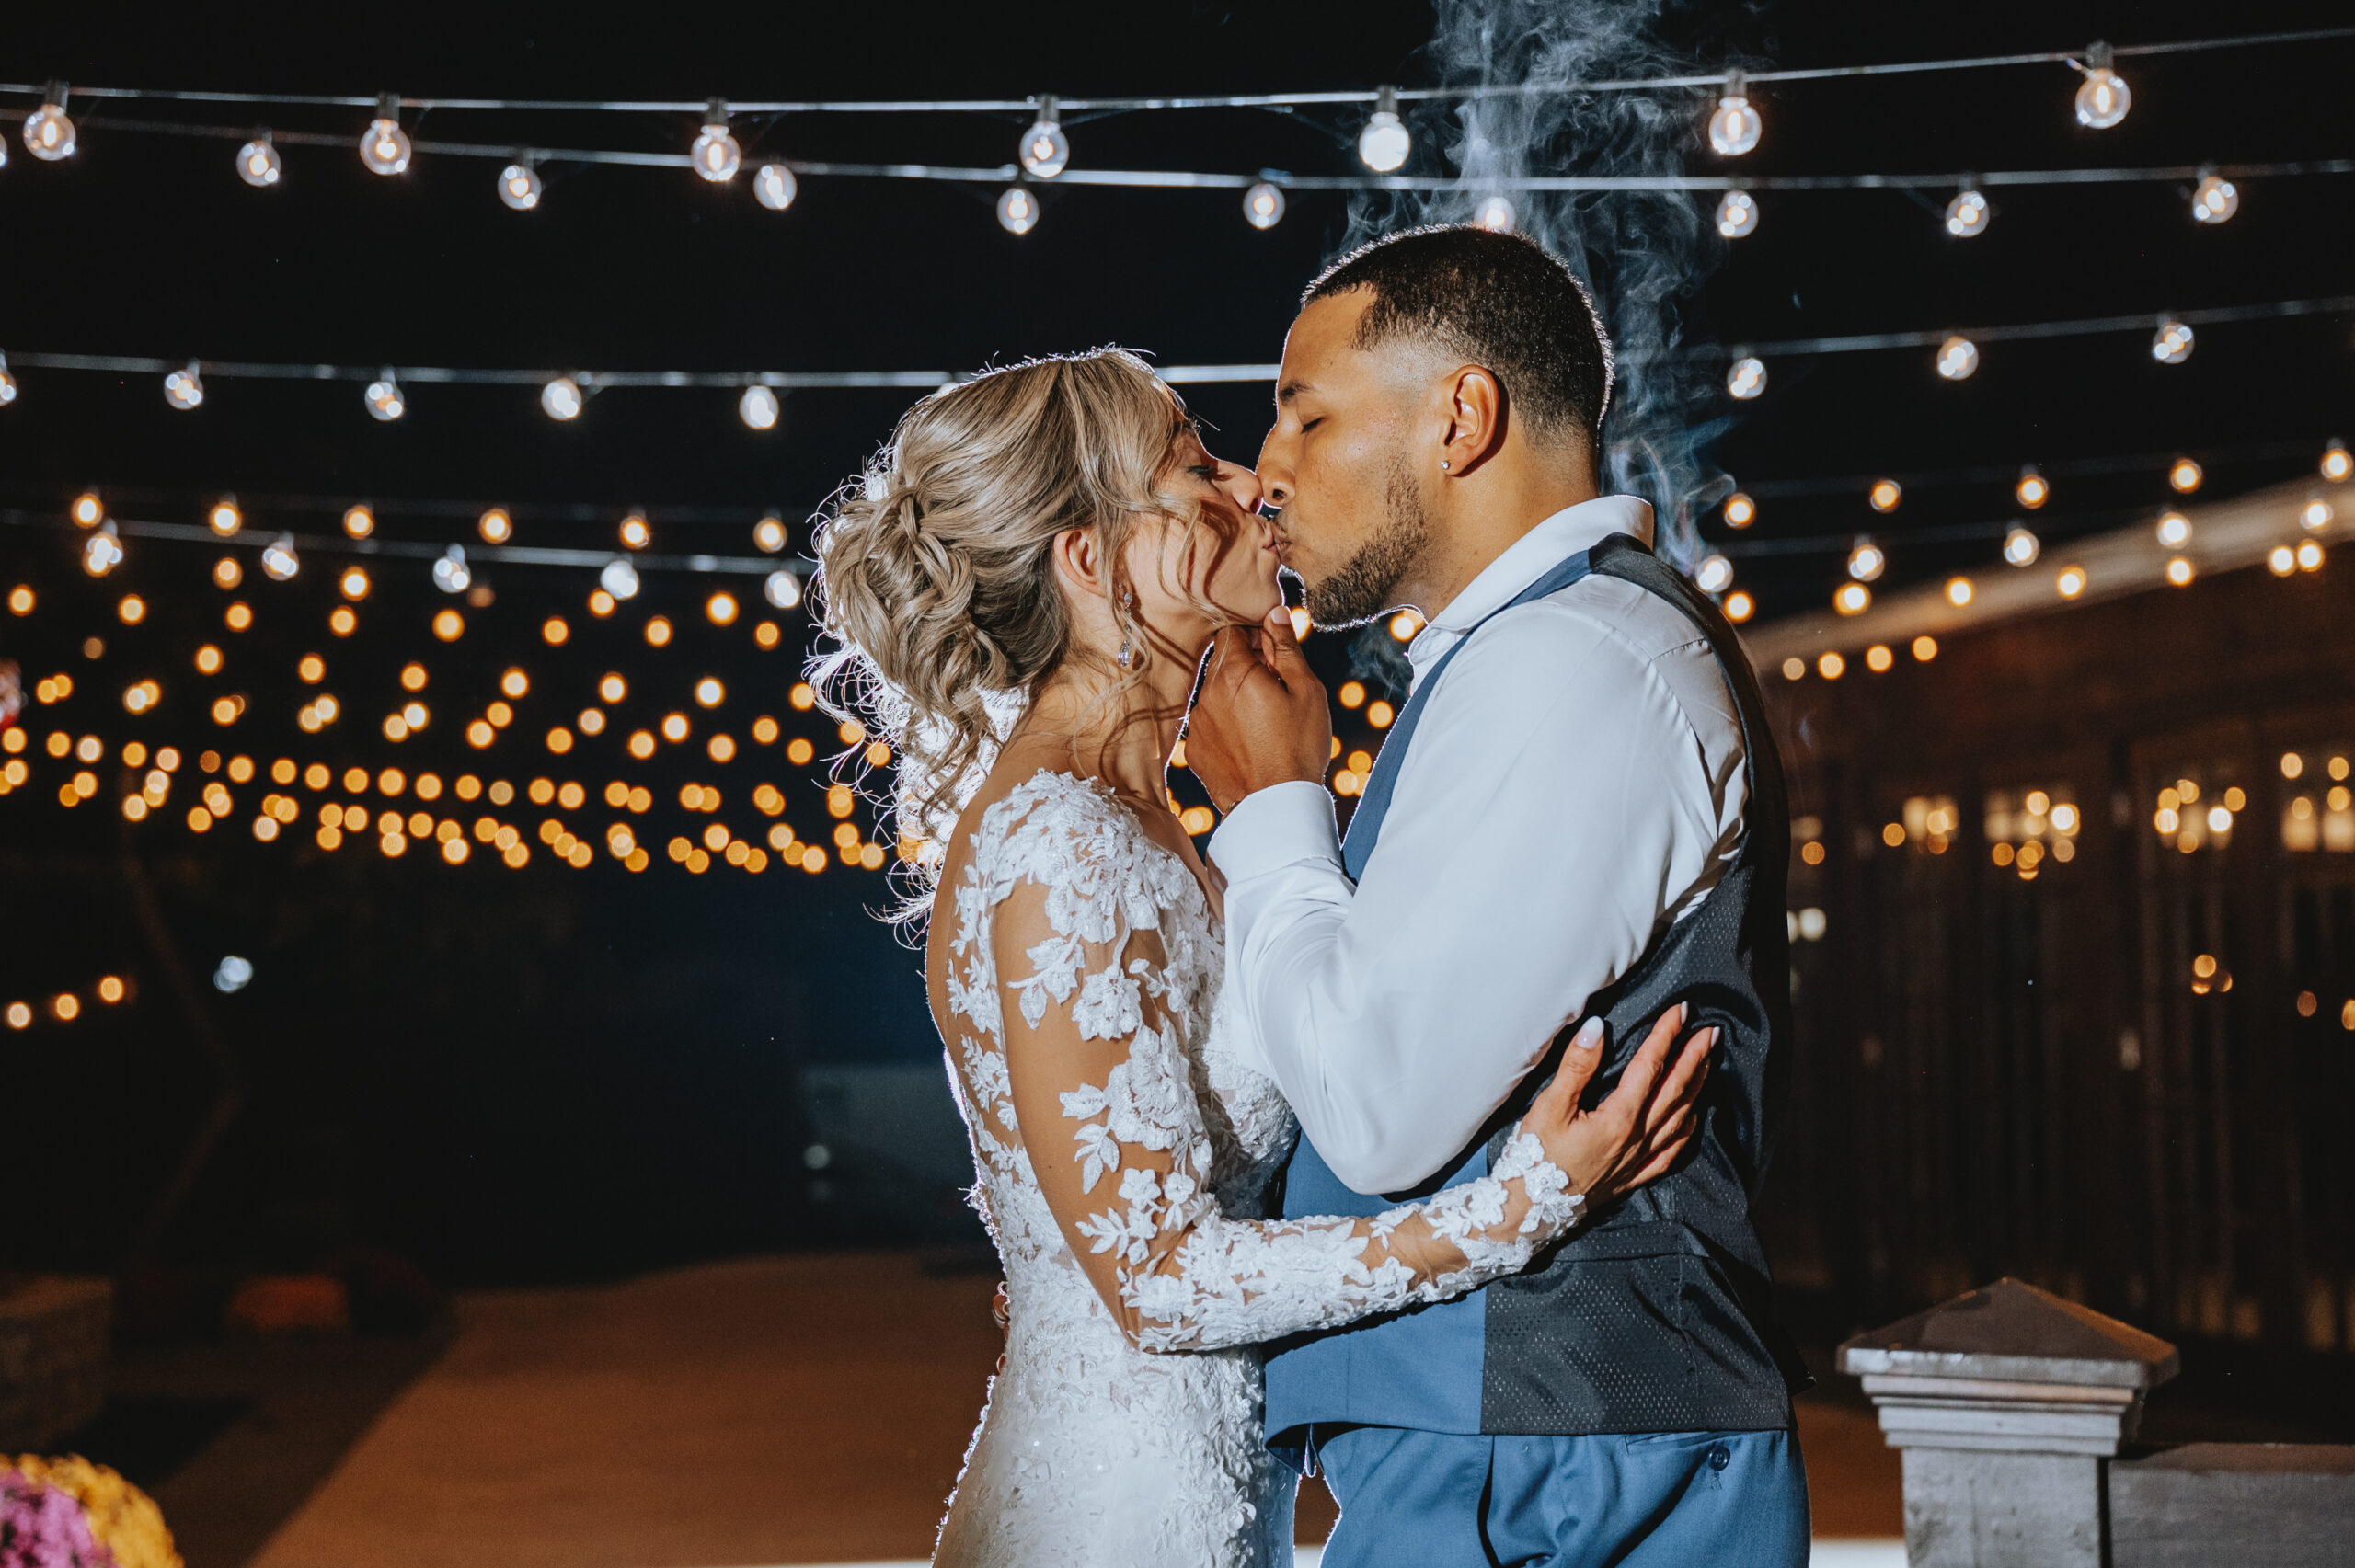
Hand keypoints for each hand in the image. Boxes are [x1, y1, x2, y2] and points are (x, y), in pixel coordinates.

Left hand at [1186, 605, 1332, 812]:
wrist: (1275, 806)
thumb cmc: (1298, 747)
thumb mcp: (1305, 691)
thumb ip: (1286, 648)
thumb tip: (1275, 614)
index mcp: (1233, 674)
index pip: (1231, 632)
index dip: (1255, 637)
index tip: (1275, 656)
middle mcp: (1206, 695)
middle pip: (1222, 662)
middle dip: (1247, 666)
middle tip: (1276, 689)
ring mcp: (1197, 724)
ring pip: (1214, 693)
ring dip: (1235, 696)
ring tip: (1265, 721)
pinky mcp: (1195, 750)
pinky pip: (1209, 723)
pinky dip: (1226, 724)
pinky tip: (1250, 742)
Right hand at [1519, 1003, 1714, 1209]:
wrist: (1529, 1211)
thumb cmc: (1535, 1157)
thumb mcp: (1548, 1107)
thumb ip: (1576, 1066)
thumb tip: (1599, 1027)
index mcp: (1618, 1117)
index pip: (1650, 1066)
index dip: (1667, 1035)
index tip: (1682, 1010)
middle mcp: (1636, 1138)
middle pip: (1675, 1089)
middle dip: (1695, 1056)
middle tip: (1712, 1031)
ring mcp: (1638, 1159)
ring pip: (1680, 1117)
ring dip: (1697, 1086)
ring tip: (1708, 1062)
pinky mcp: (1633, 1176)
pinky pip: (1672, 1151)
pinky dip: (1688, 1130)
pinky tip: (1694, 1117)